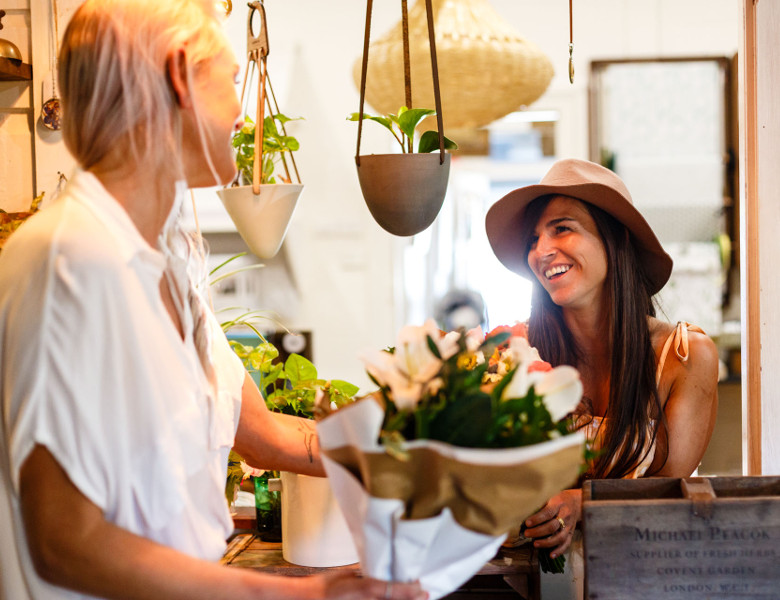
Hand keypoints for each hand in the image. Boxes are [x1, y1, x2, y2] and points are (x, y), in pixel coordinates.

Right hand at [311, 572, 427, 599]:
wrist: (311, 599)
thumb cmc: (327, 585)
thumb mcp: (349, 574)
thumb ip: (366, 573)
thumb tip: (379, 570)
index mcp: (366, 588)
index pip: (395, 590)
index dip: (410, 589)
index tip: (420, 585)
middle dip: (412, 598)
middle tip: (424, 593)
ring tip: (416, 598)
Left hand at [523, 488, 581, 558]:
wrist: (576, 502)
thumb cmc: (558, 499)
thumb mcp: (550, 496)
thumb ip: (540, 504)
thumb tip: (525, 513)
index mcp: (558, 504)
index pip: (548, 512)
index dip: (537, 519)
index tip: (527, 523)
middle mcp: (565, 515)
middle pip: (552, 526)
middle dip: (538, 531)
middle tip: (527, 534)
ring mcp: (569, 526)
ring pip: (560, 537)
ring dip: (547, 542)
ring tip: (535, 544)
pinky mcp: (571, 533)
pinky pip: (566, 544)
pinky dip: (559, 551)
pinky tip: (551, 555)